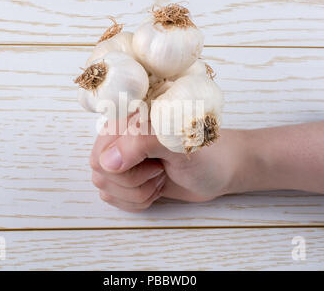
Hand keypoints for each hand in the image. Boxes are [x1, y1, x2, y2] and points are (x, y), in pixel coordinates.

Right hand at [89, 114, 323, 211]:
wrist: (223, 170)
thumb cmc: (206, 153)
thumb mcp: (178, 142)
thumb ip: (140, 143)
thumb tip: (106, 164)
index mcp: (126, 121)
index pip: (100, 154)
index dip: (124, 168)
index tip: (153, 162)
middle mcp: (120, 139)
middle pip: (101, 175)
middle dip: (133, 182)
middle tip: (160, 170)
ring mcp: (124, 160)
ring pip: (106, 190)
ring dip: (138, 192)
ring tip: (161, 176)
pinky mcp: (130, 179)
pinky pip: (114, 199)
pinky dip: (137, 201)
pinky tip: (156, 188)